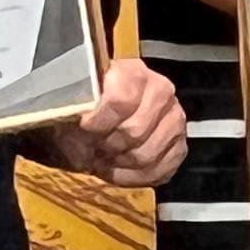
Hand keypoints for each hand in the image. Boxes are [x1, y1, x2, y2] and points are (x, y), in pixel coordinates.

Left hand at [41, 58, 185, 186]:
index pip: (122, 99)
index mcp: (133, 72)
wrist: (91, 125)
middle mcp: (161, 91)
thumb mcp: (71, 105)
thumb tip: (83, 116)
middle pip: (135, 131)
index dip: (99, 121)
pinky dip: (132, 177)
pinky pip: (159, 171)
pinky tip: (118, 168)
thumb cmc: (81, 112)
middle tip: (93, 146)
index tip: (83, 128)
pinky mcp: (179, 146)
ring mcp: (174, 119)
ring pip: (147, 155)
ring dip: (119, 162)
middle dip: (108, 145)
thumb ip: (77, 105)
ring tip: (104, 157)